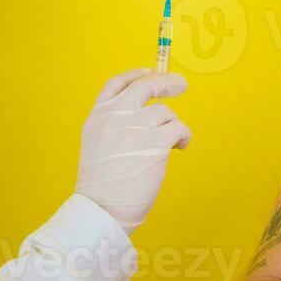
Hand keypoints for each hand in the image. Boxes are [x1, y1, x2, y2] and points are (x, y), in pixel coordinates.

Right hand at [74, 67, 191, 231]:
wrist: (102, 208)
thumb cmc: (102, 185)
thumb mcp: (97, 145)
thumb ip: (114, 124)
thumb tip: (145, 112)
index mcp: (97, 117)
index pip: (116, 84)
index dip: (135, 74)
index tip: (150, 71)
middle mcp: (114, 117)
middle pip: (145, 86)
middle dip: (166, 81)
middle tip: (181, 84)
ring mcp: (134, 128)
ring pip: (165, 113)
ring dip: (173, 126)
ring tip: (171, 143)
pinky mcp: (154, 143)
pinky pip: (179, 128)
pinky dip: (184, 136)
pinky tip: (180, 147)